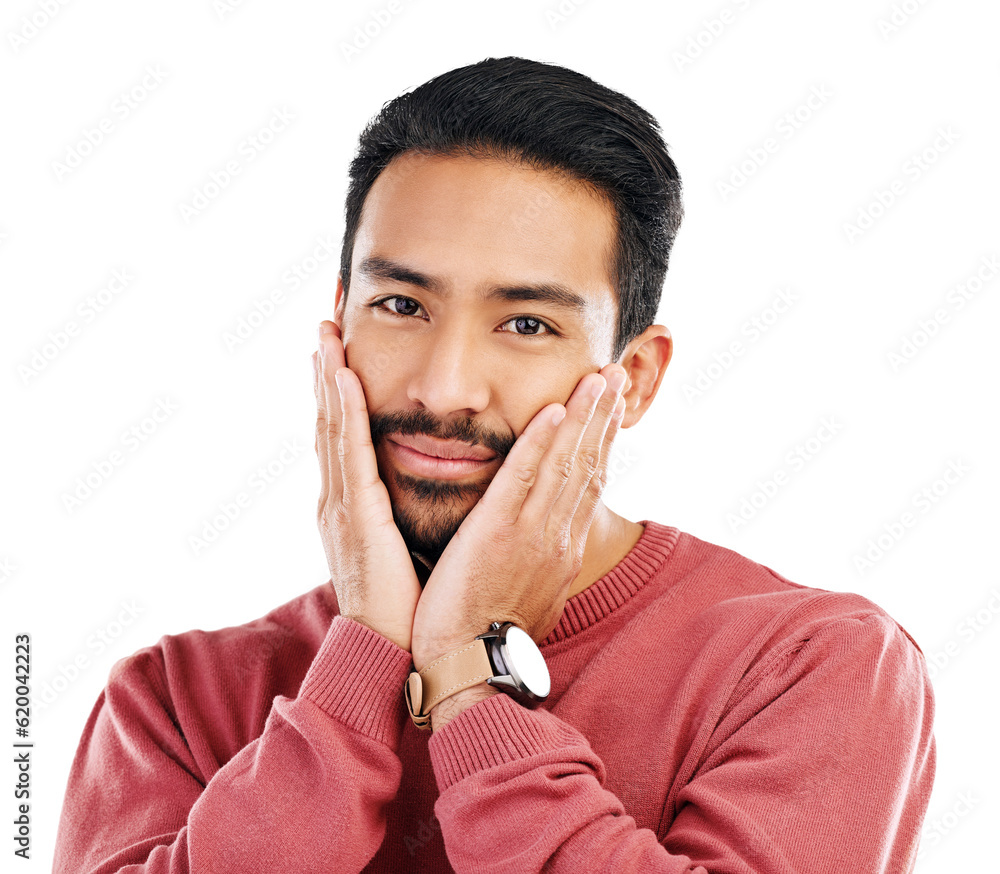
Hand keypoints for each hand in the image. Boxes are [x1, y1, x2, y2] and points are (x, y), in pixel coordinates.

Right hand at [314, 321, 421, 651]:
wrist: (390, 647)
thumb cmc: (404, 603)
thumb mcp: (398, 548)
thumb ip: (398, 516)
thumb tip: (413, 491)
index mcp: (351, 507)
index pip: (342, 438)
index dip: (337, 395)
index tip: (337, 355)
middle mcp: (339, 500)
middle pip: (330, 424)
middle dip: (325, 374)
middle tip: (324, 327)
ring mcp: (342, 507)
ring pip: (334, 429)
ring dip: (328, 380)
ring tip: (326, 336)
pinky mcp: (356, 516)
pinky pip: (350, 453)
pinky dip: (345, 413)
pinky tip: (344, 379)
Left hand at [410, 364, 627, 669]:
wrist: (470, 668)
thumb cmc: (489, 635)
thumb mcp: (532, 596)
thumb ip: (542, 563)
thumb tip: (550, 550)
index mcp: (563, 550)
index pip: (589, 486)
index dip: (601, 444)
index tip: (609, 412)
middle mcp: (558, 537)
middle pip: (588, 466)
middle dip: (603, 418)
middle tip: (616, 376)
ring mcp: (533, 534)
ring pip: (565, 464)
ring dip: (583, 417)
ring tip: (598, 378)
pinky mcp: (499, 533)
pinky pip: (524, 479)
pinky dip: (540, 443)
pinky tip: (553, 411)